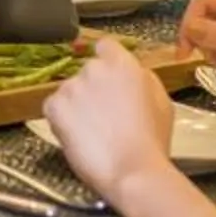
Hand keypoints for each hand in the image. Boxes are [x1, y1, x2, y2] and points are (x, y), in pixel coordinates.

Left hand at [41, 41, 178, 202]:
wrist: (133, 169)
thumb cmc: (152, 142)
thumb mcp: (161, 102)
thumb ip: (143, 79)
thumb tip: (132, 75)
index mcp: (123, 64)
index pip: (106, 47)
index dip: (107, 63)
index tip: (109, 79)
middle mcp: (95, 69)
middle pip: (88, 72)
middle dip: (92, 89)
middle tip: (104, 117)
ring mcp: (72, 86)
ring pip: (70, 91)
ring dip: (76, 106)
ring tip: (93, 132)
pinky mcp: (54, 106)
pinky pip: (53, 107)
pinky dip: (61, 120)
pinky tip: (79, 136)